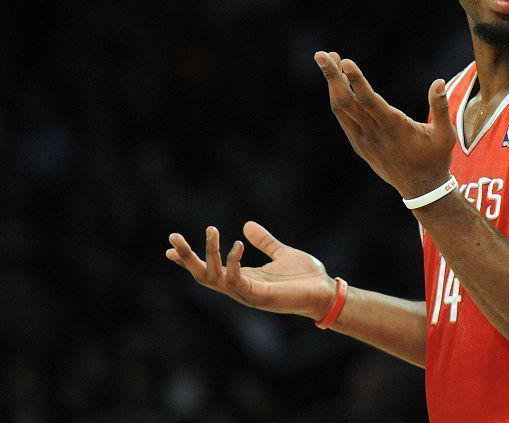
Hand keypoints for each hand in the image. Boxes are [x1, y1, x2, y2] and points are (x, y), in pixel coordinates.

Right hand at [165, 221, 335, 319]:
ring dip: (210, 255)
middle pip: (203, 275)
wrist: (326, 292)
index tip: (168, 248)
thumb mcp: (281, 252)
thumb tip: (247, 225)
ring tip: (211, 229)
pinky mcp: (260, 297)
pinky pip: (238, 282)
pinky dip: (234, 264)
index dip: (189, 259)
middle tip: (173, 237)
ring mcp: (248, 294)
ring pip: (216, 278)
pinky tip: (237, 245)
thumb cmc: (305, 277)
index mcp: (243, 276)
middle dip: (187, 258)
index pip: (209, 269)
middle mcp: (240, 287)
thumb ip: (265, 241)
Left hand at [314, 51, 455, 198]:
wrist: (421, 189)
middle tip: (321, 54)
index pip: (369, 101)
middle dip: (332, 77)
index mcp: (394, 127)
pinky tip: (338, 83)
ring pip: (341, 109)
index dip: (356, 81)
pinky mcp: (360, 145)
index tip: (346, 62)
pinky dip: (338, 99)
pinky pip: (344, 119)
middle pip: (347, 102)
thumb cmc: (435, 159)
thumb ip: (441, 108)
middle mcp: (374, 133)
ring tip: (329, 60)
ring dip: (333, 84)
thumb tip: (439, 81)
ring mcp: (364, 140)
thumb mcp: (445, 135)